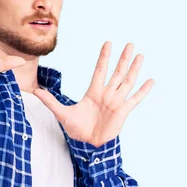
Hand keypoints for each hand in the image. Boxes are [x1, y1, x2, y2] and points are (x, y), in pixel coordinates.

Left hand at [33, 41, 154, 146]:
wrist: (88, 144)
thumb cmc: (77, 129)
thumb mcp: (62, 113)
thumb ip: (50, 101)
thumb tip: (35, 91)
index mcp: (94, 92)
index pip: (100, 70)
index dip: (104, 57)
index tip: (108, 42)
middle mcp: (107, 94)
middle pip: (117, 71)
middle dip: (123, 58)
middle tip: (130, 43)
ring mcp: (116, 101)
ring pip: (127, 81)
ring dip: (134, 68)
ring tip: (140, 55)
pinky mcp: (124, 111)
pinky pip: (135, 98)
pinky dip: (143, 90)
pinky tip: (151, 80)